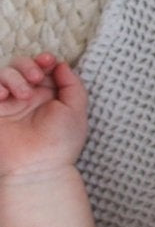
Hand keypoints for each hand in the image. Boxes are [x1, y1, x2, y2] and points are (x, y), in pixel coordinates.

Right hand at [0, 53, 89, 179]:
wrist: (37, 167)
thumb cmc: (60, 142)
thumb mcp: (75, 110)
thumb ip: (72, 85)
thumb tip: (61, 64)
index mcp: (49, 95)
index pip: (43, 68)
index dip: (44, 59)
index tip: (48, 60)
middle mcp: (28, 96)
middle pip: (21, 65)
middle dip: (28, 65)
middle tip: (35, 78)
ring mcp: (9, 103)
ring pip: (4, 74)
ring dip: (13, 77)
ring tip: (22, 95)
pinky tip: (3, 96)